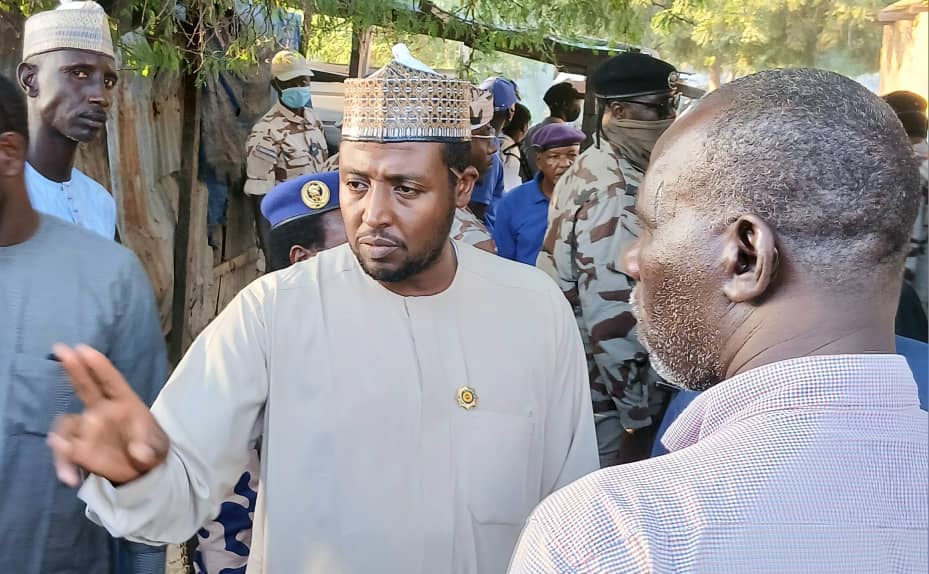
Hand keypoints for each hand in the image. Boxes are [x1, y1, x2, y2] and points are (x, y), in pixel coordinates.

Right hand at [47, 344, 168, 486]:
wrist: (143, 470)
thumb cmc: (151, 448)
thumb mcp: (158, 448)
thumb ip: (150, 449)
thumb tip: (138, 453)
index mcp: (126, 403)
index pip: (111, 381)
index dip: (98, 365)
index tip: (84, 349)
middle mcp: (103, 410)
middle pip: (85, 386)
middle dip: (73, 367)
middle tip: (61, 349)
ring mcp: (88, 427)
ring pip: (67, 423)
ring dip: (63, 438)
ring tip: (67, 453)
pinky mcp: (79, 447)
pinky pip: (64, 450)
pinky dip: (63, 463)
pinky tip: (70, 478)